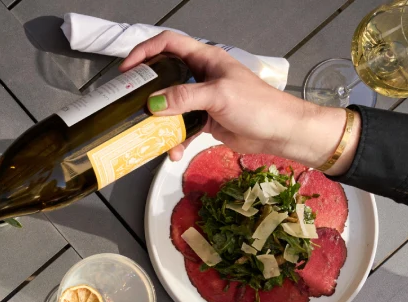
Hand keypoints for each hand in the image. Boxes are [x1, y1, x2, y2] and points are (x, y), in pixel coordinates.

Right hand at [121, 32, 351, 171]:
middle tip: (129, 103)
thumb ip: (184, 98)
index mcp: (205, 59)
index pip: (169, 44)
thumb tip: (152, 104)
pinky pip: (181, 128)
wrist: (280, 132)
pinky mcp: (204, 120)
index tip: (127, 69)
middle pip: (164, 76)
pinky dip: (175, 140)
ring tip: (149, 133)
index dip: (145, 52)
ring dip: (159, 121)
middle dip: (146, 90)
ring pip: (170, 105)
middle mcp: (201, 75)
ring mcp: (201, 98)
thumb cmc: (258, 105)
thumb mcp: (218, 96)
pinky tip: (174, 151)